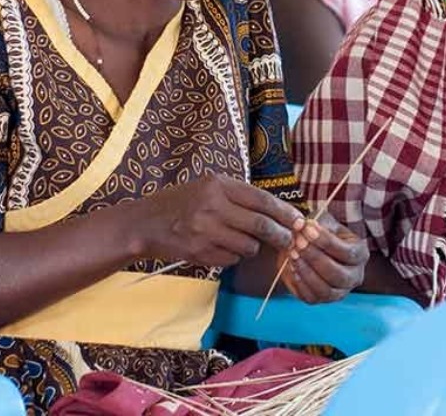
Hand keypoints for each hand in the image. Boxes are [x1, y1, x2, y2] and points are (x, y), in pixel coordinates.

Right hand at [130, 174, 305, 268]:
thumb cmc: (182, 202)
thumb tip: (278, 210)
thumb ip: (239, 196)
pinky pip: (231, 259)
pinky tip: (222, 248)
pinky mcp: (199, 253)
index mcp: (218, 185)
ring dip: (253, 247)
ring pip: (248, 246)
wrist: (146, 223)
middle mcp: (212, 207)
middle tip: (290, 240)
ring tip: (244, 241)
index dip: (284, 212)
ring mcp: (205, 232)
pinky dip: (234, 257)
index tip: (299, 220)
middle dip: (281, 235)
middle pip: (260, 225)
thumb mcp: (209, 187)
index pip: (262, 200)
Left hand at [279, 211, 367, 303]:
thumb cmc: (320, 234)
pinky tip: (292, 267)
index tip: (308, 229)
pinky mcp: (322, 300)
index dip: (326, 241)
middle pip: (338, 275)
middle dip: (315, 258)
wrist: (310, 248)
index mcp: (360, 254)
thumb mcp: (322, 222)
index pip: (347, 252)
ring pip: (325, 290)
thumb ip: (314, 222)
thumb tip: (300, 224)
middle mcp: (354, 277)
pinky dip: (300, 283)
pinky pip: (311, 297)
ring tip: (293, 253)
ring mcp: (339, 292)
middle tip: (298, 242)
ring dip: (306, 272)